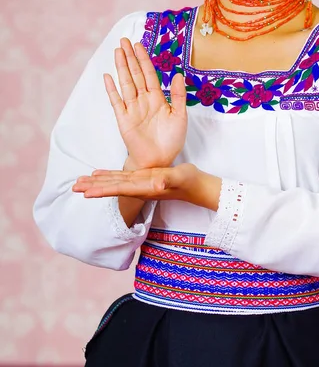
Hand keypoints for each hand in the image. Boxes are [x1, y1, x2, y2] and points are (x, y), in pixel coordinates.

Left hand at [72, 163, 221, 210]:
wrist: (197, 187)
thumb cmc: (189, 182)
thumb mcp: (179, 177)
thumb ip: (169, 180)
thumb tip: (158, 185)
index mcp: (144, 187)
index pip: (119, 188)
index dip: (102, 189)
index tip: (86, 192)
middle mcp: (139, 187)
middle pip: (112, 186)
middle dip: (93, 187)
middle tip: (74, 186)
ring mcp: (141, 183)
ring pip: (114, 182)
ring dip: (97, 182)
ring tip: (81, 181)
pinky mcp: (143, 178)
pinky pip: (122, 176)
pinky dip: (109, 175)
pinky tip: (100, 174)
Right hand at [105, 38, 186, 168]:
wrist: (159, 160)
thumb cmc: (170, 140)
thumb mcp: (180, 116)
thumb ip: (179, 96)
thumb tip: (178, 75)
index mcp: (158, 98)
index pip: (149, 74)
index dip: (144, 59)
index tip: (139, 45)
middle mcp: (144, 100)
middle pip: (135, 74)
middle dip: (130, 57)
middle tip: (124, 40)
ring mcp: (132, 108)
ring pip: (126, 83)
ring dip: (121, 68)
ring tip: (117, 52)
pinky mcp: (124, 119)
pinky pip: (116, 101)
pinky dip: (112, 89)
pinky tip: (108, 77)